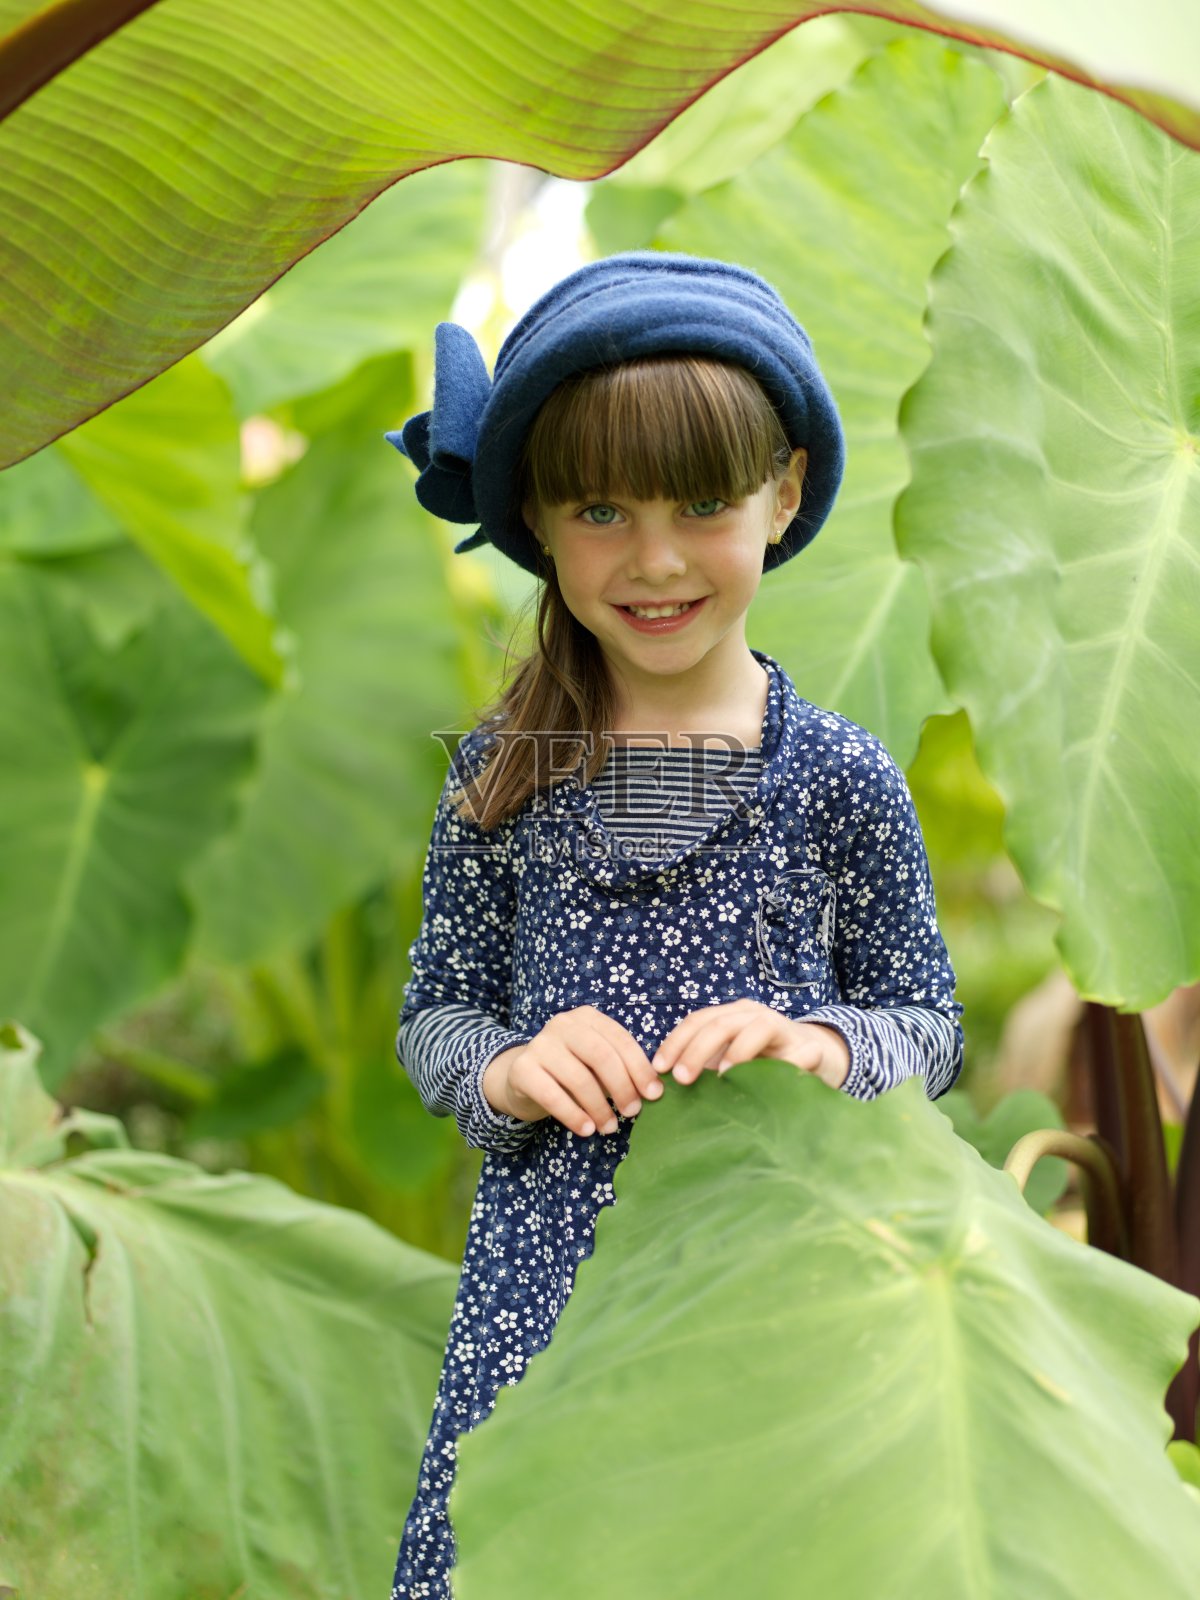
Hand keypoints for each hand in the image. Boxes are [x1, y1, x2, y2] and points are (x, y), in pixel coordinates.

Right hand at [482, 1005, 663, 1138]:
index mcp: (587, 1018)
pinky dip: (573, 1115)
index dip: (640, 1068)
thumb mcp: (596, 1064)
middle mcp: (562, 1024)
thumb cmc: (571, 1071)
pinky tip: (586, 1129)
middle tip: (632, 1112)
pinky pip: (552, 1095)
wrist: (522, 1077)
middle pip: (601, 1056)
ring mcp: (539, 1044)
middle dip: (622, 1087)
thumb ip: (621, 1069)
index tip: (654, 1094)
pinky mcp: (522, 1069)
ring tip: (609, 1127)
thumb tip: (653, 1090)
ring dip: (599, 1108)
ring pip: (578, 1078)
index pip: (620, 1040)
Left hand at [652, 1001, 850, 1090]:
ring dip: (738, 1051)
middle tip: (682, 1078)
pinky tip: (771, 1082)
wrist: (817, 1055)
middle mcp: (754, 1016)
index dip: (675, 1042)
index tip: (659, 1068)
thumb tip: (665, 1087)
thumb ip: (704, 1066)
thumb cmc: (763, 1061)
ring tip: (722, 1077)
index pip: (697, 1021)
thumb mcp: (730, 1059)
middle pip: (720, 1024)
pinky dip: (788, 1064)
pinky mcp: (810, 1048)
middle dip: (696, 1050)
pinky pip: (802, 1053)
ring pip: (758, 1028)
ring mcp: (783, 1029)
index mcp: (731, 1016)